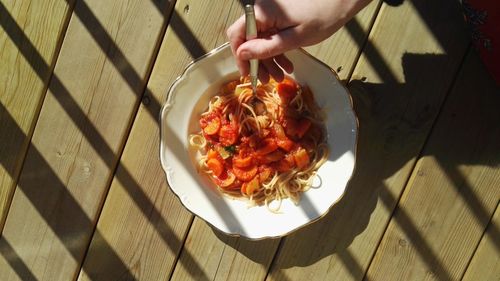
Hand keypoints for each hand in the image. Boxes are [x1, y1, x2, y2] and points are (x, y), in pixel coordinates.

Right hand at [227, 0, 371, 82]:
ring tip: (280, 75)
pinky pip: (271, 35)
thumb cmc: (322, 17)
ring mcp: (270, 14)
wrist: (341, 1)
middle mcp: (262, 11)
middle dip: (257, 61)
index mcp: (261, 13)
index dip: (240, 56)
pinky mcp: (279, 17)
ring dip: (268, 59)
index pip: (237, 35)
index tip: (247, 73)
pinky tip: (287, 64)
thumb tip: (242, 54)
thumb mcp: (292, 39)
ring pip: (260, 40)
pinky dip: (276, 50)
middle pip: (248, 39)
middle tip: (267, 80)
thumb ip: (265, 48)